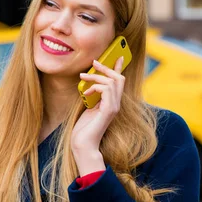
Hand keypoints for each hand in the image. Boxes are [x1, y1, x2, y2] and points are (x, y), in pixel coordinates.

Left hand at [72, 56, 125, 174]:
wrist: (83, 145)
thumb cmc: (83, 129)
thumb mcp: (88, 108)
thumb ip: (93, 97)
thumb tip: (91, 86)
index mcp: (111, 103)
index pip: (119, 82)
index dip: (119, 68)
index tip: (118, 56)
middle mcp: (116, 104)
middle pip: (119, 78)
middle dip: (107, 68)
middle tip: (94, 62)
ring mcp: (113, 107)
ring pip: (113, 81)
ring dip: (97, 76)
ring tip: (82, 77)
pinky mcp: (108, 111)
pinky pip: (107, 90)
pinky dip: (96, 87)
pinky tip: (86, 92)